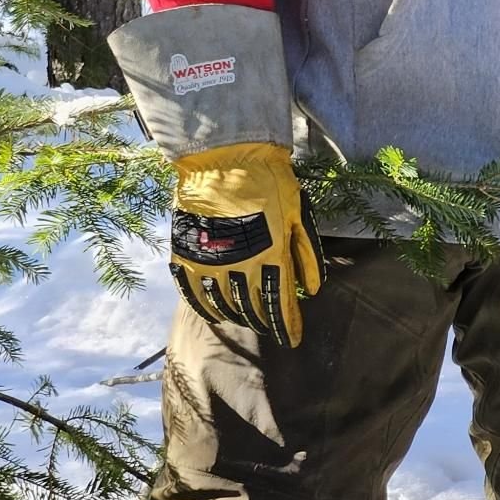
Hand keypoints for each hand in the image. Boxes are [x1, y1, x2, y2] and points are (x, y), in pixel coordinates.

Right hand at [170, 142, 324, 346]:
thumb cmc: (270, 182)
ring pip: (223, 304)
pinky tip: (215, 313)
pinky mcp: (185, 255)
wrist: (227, 158)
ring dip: (237, 316)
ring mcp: (209, 261)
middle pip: (252, 307)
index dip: (288, 325)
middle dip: (264, 321)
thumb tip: (314, 289)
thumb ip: (305, 253)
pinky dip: (206, 307)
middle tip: (271, 327)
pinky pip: (193, 293)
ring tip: (247, 321)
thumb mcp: (299, 213)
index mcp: (271, 254)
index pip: (280, 302)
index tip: (294, 340)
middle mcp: (239, 264)